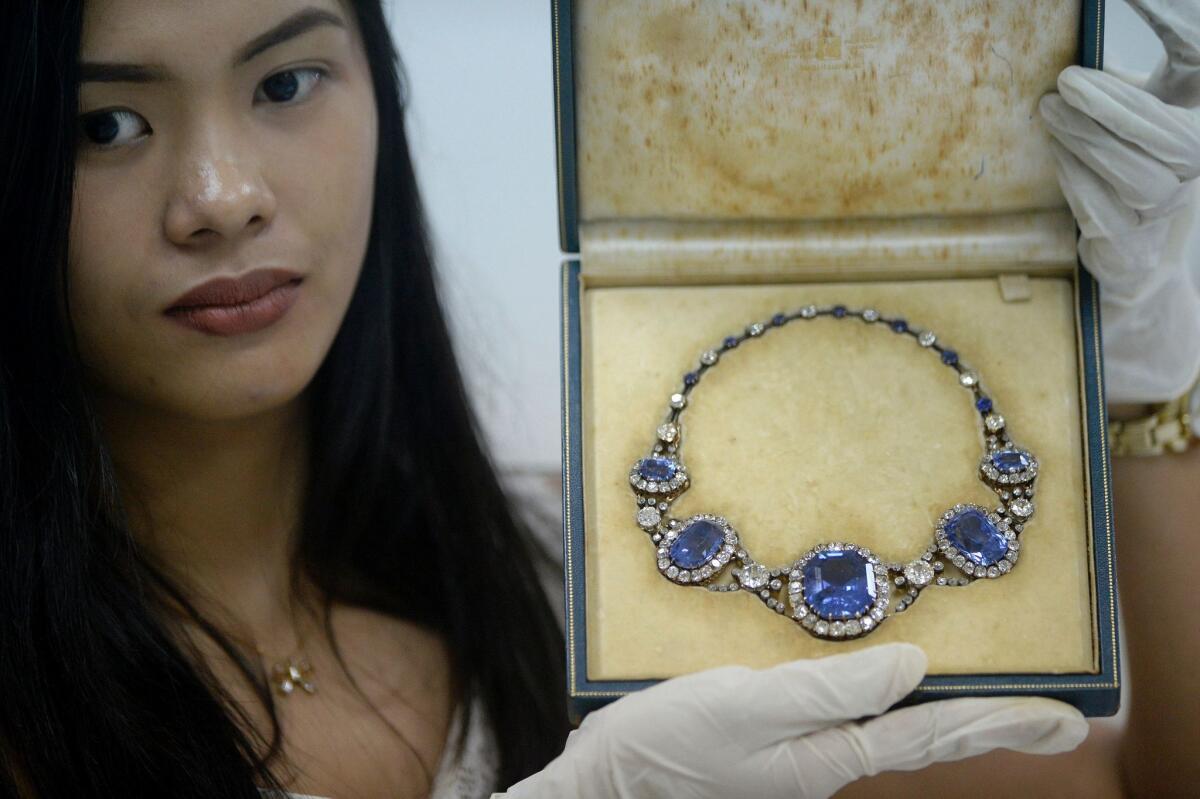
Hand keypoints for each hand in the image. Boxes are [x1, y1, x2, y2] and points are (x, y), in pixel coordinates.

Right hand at [501, 643, 1086, 798]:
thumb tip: (913, 666)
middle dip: (994, 725)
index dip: (1000, 720)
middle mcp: (828, 759)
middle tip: (1056, 716)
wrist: (611, 777)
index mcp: (829, 755)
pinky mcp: (777, 739)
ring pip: (898, 731)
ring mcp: (803, 753)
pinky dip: (897, 705)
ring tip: (997, 702)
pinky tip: (894, 688)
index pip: (933, 734)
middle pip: (928, 739)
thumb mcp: (748, 705)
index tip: (1065, 717)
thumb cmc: (671, 742)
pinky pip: (857, 718)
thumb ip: (830, 687)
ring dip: (954, 717)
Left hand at [1037, 0, 1199, 404]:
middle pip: (1170, 139)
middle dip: (1114, 106)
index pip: (1199, 71)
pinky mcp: (1129, 247)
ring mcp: (1165, 211)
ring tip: (1049, 111)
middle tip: (1065, 81)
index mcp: (1195, 129)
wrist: (1128, 257)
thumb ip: (1124, 81)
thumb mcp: (1134, 114)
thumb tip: (1107, 19)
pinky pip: (1105, 212)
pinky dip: (1077, 178)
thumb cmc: (1123, 168)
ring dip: (1088, 140)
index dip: (1179, 35)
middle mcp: (1193, 171)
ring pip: (1137, 176)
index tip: (1150, 5)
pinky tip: (1055, 153)